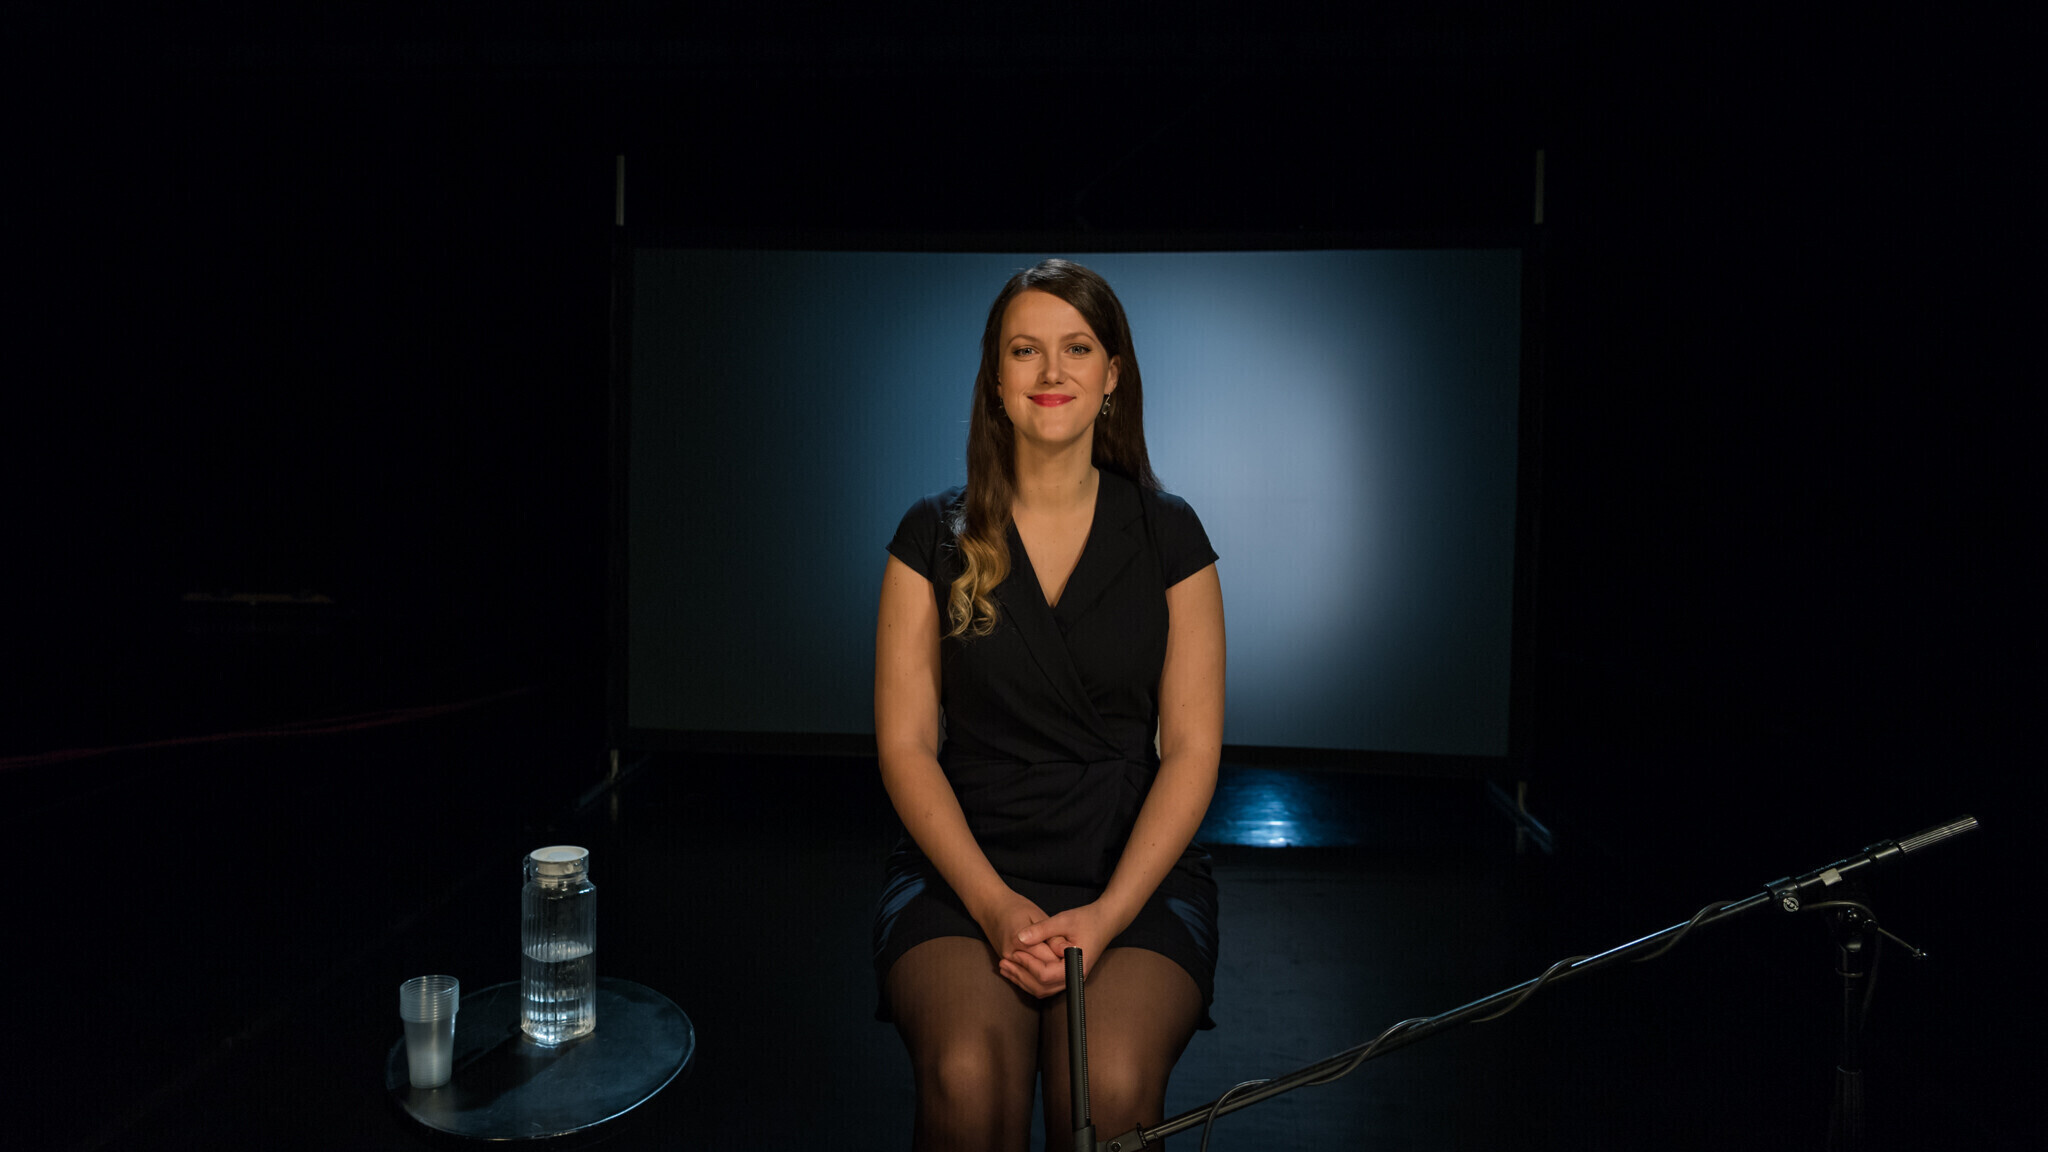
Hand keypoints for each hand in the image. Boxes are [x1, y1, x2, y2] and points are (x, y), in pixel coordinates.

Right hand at [974, 890, 1066, 996]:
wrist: (992, 907)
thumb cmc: (1016, 907)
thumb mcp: (1039, 915)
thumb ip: (1052, 936)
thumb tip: (1067, 951)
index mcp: (1020, 940)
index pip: (1048, 963)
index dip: (1063, 962)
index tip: (1073, 954)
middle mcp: (1012, 954)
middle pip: (1041, 979)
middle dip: (1059, 975)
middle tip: (1069, 964)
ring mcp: (1008, 961)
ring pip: (1033, 985)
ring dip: (1051, 983)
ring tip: (1064, 973)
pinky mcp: (1008, 964)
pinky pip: (1024, 982)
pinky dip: (1040, 984)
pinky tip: (1049, 977)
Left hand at [998, 902, 1116, 997]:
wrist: (1105, 921)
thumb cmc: (1087, 919)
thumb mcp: (1063, 920)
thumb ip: (1041, 929)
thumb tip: (1019, 938)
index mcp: (1075, 966)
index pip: (1045, 975)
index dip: (1027, 964)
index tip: (1014, 952)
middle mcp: (1075, 977)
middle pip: (1042, 987)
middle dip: (1020, 976)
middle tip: (1003, 963)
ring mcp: (1071, 978)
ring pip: (1042, 989)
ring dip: (1023, 979)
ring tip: (1005, 967)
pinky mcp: (1066, 975)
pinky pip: (1045, 984)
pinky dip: (1029, 978)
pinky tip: (1016, 967)